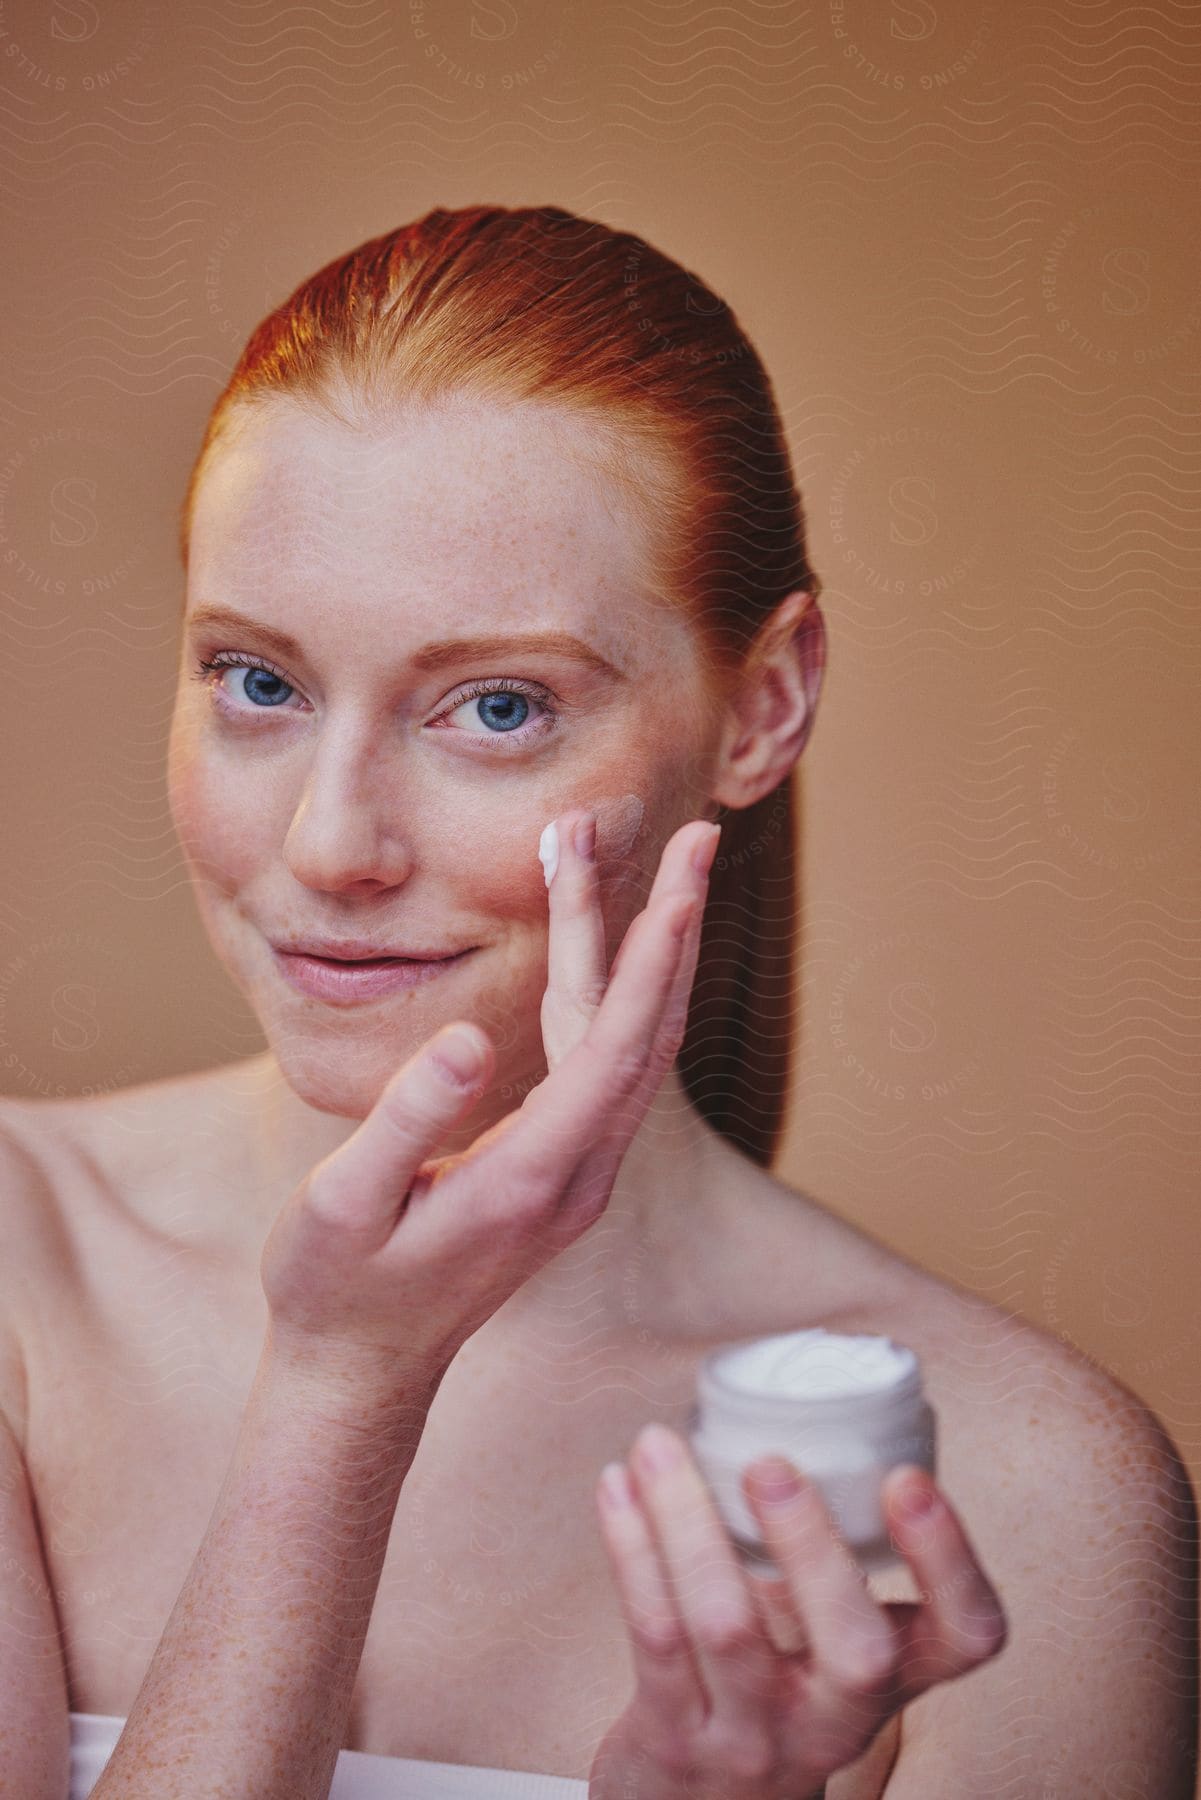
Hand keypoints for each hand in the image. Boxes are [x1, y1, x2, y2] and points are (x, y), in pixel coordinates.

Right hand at [259, 810, 720, 1394]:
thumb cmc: (336, 1289)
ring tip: (633, 859)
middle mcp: (578, 1176)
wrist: (362, 1374)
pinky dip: (606, 989)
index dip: (650, 957)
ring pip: (631, 1044)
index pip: (612, 1048)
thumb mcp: (342, 1207)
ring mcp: (579, 1176)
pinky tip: (590, 939)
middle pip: (644, 1033)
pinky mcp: (563, 1170)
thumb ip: (405, 1122)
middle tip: (696, 834)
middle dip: (671, 927)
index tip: (684, 879)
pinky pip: (604, 1064)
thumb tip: (466, 1036)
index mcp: (530, 1178)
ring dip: (639, 950)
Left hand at [589, 1425, 1007, 1799]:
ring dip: (687, 1521)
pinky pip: (653, 1633)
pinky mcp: (674, 1738)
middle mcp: (833, 1719)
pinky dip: (631, 1546)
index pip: (967, 1637)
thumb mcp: (824, 1644)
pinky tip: (617, 1486)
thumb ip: (829, 1555)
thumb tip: (800, 1403)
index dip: (951, 1562)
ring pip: (728, 1628)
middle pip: (855, 1650)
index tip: (906, 1478)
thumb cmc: (770, 1693)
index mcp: (892, 1680)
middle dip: (814, 1546)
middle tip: (770, 1463)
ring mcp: (754, 1736)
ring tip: (659, 1443)